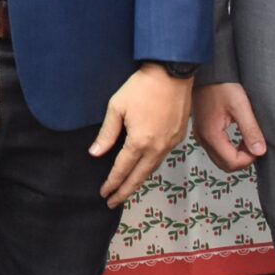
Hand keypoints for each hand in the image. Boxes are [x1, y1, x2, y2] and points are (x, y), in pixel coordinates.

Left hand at [93, 65, 193, 205]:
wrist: (171, 73)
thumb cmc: (142, 87)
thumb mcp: (117, 107)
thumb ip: (107, 134)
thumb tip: (96, 153)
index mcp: (140, 141)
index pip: (122, 169)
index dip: (112, 183)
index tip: (104, 193)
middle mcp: (157, 147)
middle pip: (139, 177)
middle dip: (125, 191)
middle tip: (113, 202)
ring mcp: (170, 143)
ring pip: (152, 168)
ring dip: (139, 180)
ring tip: (127, 188)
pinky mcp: (178, 136)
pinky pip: (162, 157)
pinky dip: (150, 166)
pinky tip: (143, 167)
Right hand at [192, 81, 268, 171]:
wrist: (206, 70)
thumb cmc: (220, 84)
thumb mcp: (240, 105)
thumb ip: (250, 130)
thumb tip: (259, 150)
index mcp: (211, 134)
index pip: (232, 163)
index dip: (249, 159)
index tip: (258, 146)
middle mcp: (203, 138)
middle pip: (224, 164)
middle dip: (242, 160)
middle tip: (253, 145)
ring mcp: (201, 134)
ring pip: (220, 158)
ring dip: (235, 154)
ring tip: (246, 139)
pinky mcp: (202, 129)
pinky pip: (215, 148)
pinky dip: (228, 148)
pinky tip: (237, 135)